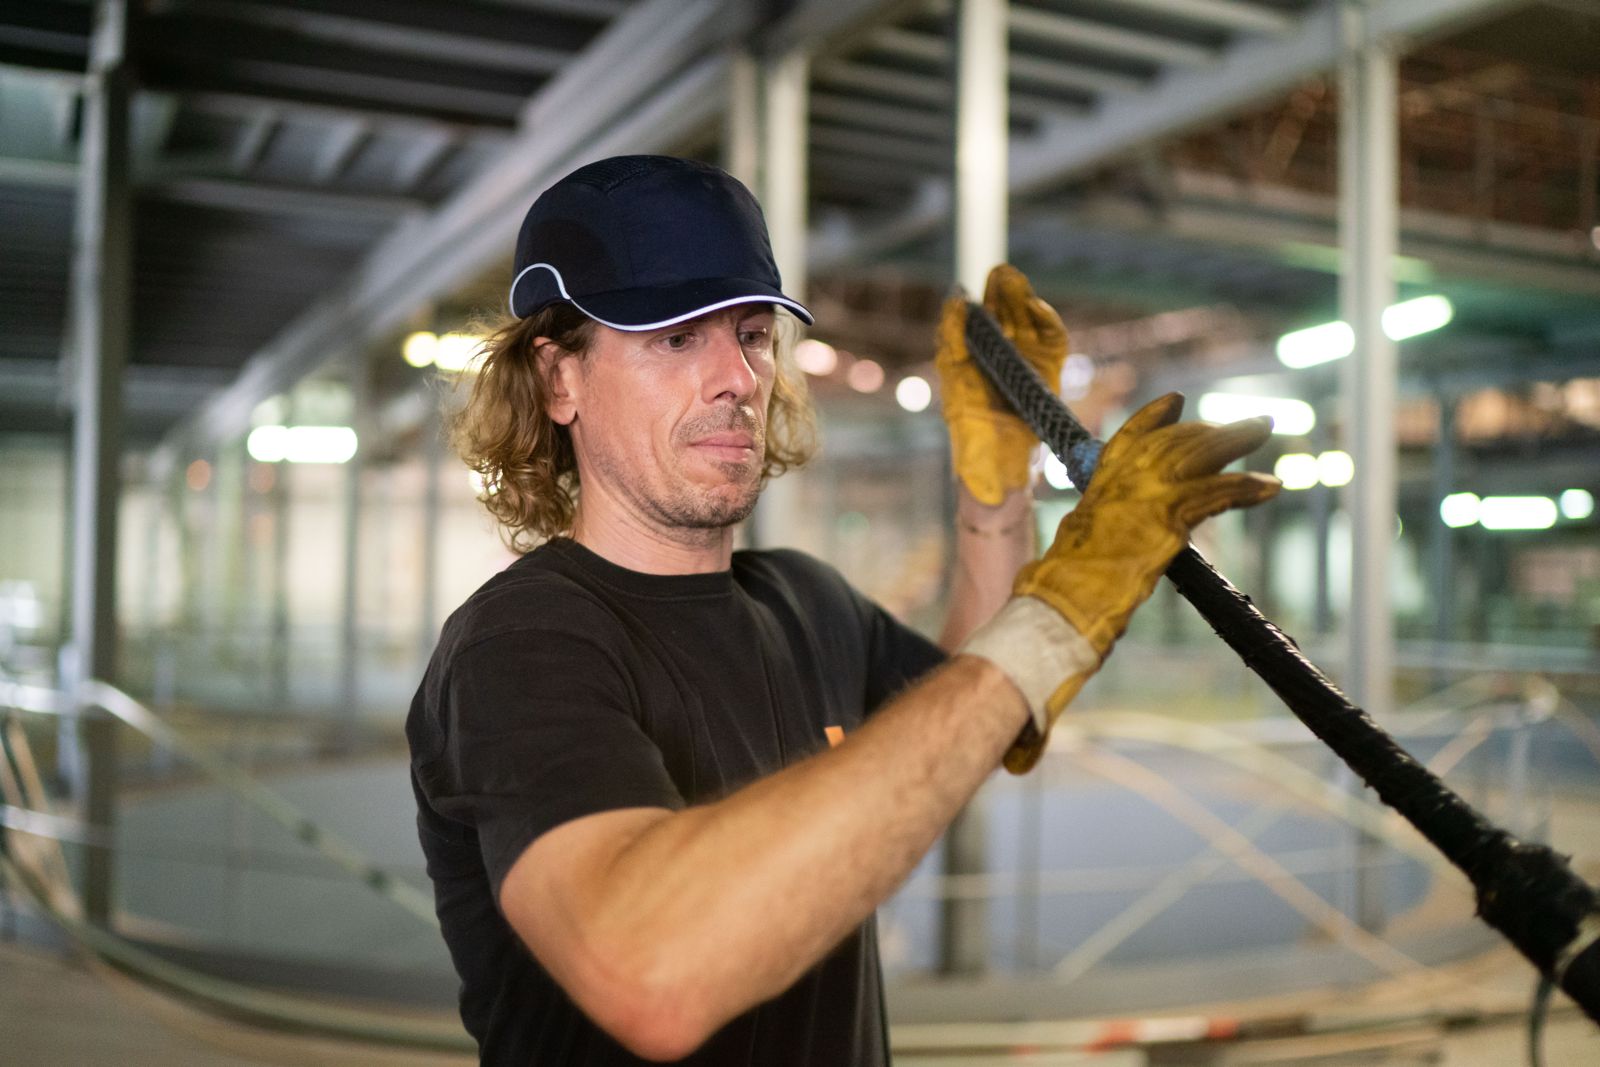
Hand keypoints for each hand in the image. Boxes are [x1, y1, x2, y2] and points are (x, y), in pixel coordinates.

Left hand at [935, 265, 1067, 505]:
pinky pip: (1052, 343)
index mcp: (973, 361)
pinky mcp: (1048, 374)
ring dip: (1024, 302)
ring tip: (1016, 283)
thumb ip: (952, 343)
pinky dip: (1047, 324)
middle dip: (1004, 295)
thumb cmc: (971, 437)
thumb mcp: (956, 387)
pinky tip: (1037, 307)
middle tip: (1002, 275)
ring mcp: (1027, 364)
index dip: (979, 301)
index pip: (979, 321)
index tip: (972, 286)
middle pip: (1006, 316)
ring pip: (1028, 324)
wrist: (997, 471)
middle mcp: (1001, 357)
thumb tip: (954, 301)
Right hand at [960, 393, 1280, 772]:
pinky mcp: (1162, 523)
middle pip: (1168, 444)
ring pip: (1193, 456)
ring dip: (1233, 441)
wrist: (1051, 615)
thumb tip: (1088, 564)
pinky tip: (1271, 485)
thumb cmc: (1050, 606)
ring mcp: (1139, 502)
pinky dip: (1244, 487)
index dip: (1152, 421)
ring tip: (1265, 429)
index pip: (1124, 444)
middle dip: (1208, 430)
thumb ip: (1087, 549)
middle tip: (1248, 424)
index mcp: (1093, 498)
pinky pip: (1213, 493)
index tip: (1175, 402)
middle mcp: (1115, 490)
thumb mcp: (1066, 563)